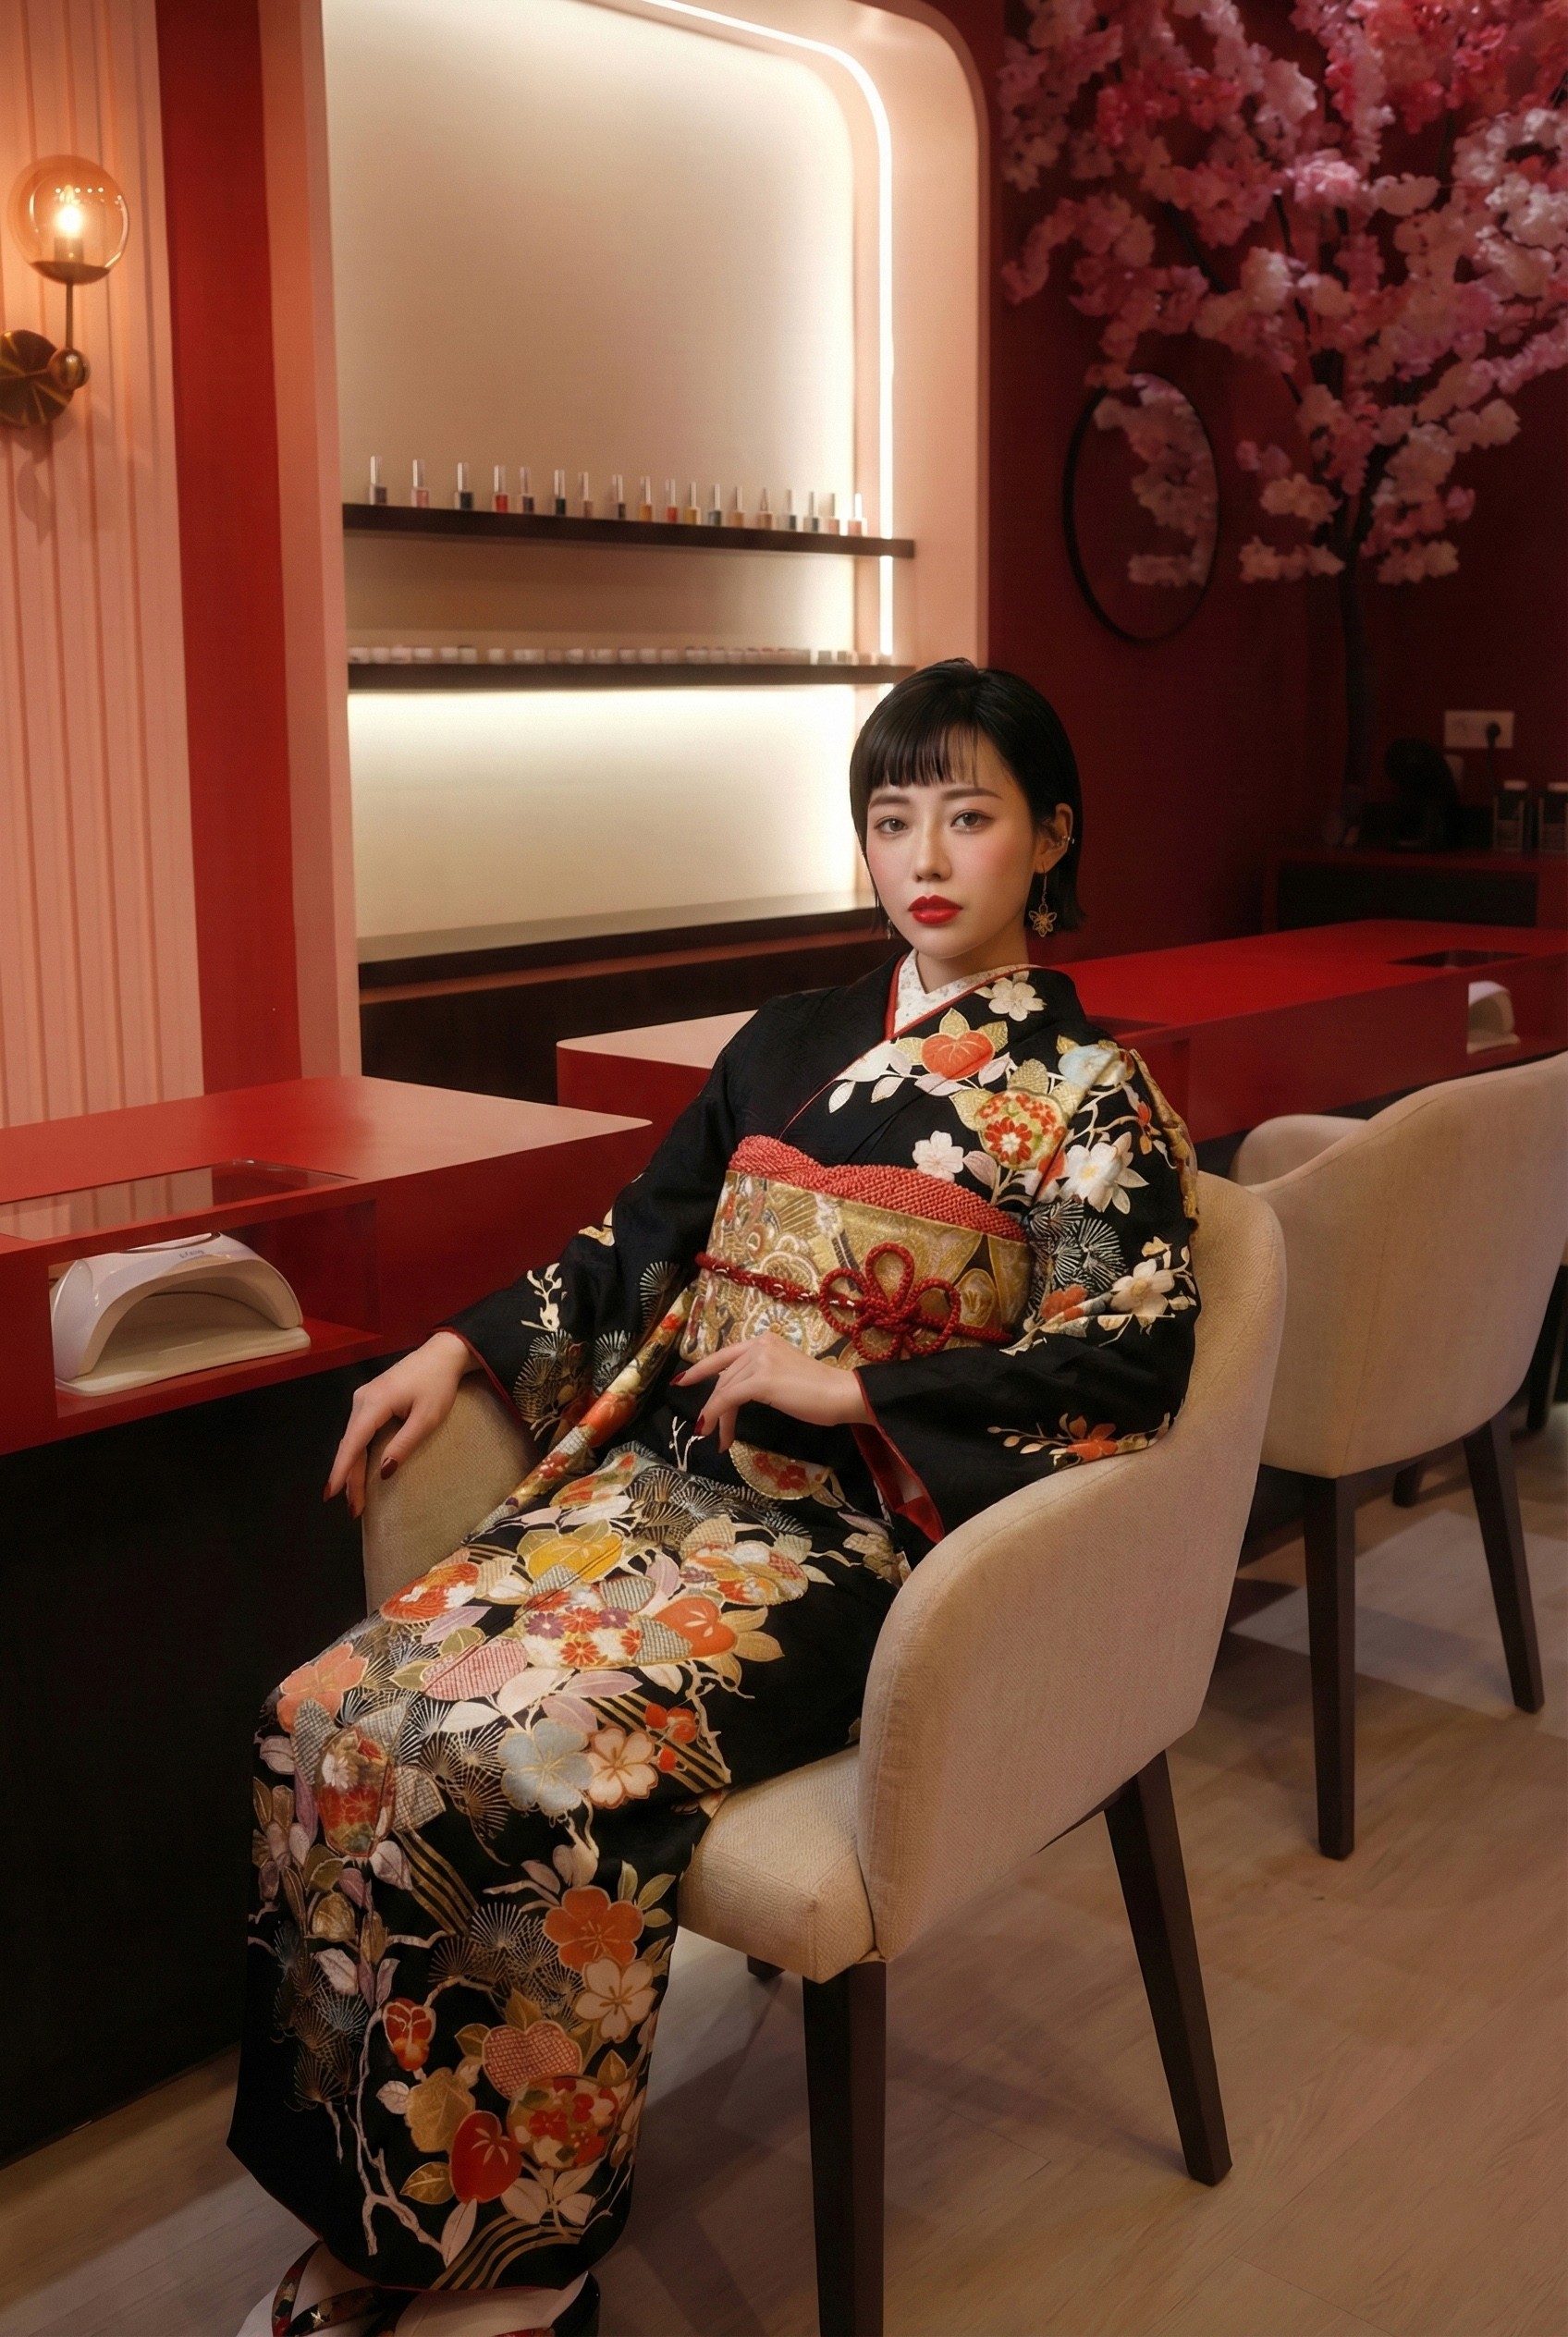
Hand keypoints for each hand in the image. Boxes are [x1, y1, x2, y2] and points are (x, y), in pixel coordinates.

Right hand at [325, 1330, 475, 1518]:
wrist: (442, 1354)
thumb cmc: (438, 1385)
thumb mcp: (426, 1419)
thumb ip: (403, 1444)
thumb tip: (382, 1473)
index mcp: (374, 1403)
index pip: (352, 1443)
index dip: (341, 1471)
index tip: (331, 1494)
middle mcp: (362, 1400)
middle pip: (350, 1444)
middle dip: (349, 1477)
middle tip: (354, 1509)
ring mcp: (364, 1398)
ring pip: (352, 1438)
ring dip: (352, 1467)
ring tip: (354, 1497)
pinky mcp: (370, 1399)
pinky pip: (359, 1430)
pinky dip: (358, 1452)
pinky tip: (358, 1469)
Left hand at [675, 1333, 867, 1452]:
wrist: (841, 1394)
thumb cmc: (820, 1391)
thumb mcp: (785, 1375)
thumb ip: (761, 1375)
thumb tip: (739, 1392)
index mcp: (765, 1340)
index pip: (725, 1356)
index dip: (700, 1369)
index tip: (683, 1380)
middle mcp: (759, 1345)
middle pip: (725, 1379)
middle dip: (715, 1406)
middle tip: (710, 1430)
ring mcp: (760, 1360)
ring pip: (725, 1391)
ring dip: (716, 1417)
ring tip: (717, 1438)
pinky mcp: (761, 1380)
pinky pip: (728, 1399)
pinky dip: (717, 1415)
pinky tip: (713, 1430)